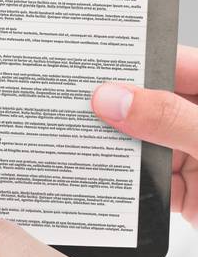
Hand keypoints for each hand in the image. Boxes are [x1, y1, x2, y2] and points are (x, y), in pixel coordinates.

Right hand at [90, 45, 197, 225]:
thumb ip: (172, 118)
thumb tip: (115, 98)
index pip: (170, 63)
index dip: (127, 61)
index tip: (84, 66)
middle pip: (151, 105)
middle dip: (115, 111)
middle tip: (72, 107)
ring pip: (146, 147)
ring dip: (119, 153)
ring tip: (82, 146)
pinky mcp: (196, 195)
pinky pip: (153, 185)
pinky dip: (132, 189)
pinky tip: (111, 184)